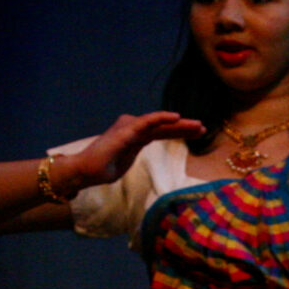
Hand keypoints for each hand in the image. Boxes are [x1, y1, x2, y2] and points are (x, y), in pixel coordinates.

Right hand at [62, 111, 207, 192]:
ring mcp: (129, 128)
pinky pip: (146, 122)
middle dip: (185, 127)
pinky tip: (176, 117)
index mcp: (136, 136)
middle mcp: (134, 129)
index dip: (181, 131)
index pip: (163, 132)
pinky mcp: (125, 132)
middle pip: (164, 127)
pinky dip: (161, 118)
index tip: (199, 133)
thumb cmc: (103, 168)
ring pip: (159, 123)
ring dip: (179, 123)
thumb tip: (140, 149)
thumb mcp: (126, 161)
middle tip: (204, 128)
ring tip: (198, 125)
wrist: (84, 171)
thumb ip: (135, 152)